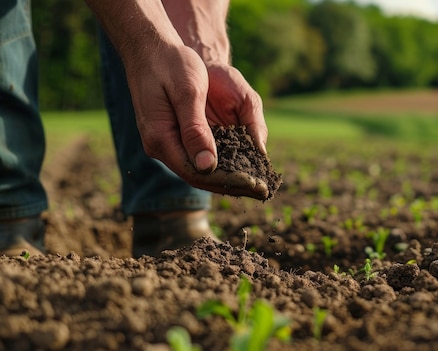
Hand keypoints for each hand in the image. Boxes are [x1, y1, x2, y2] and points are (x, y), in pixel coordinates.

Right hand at [125, 45, 268, 198]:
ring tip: (256, 186)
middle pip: (198, 177)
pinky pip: (196, 157)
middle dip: (232, 185)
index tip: (255, 186)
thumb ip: (196, 130)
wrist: (151, 48)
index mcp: (161, 138)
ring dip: (227, 179)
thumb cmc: (171, 64)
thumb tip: (207, 166)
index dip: (228, 182)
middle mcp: (160, 146)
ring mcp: (164, 143)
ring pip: (198, 170)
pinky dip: (219, 165)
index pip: (197, 173)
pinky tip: (240, 168)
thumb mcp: (188, 92)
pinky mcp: (172, 136)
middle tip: (262, 192)